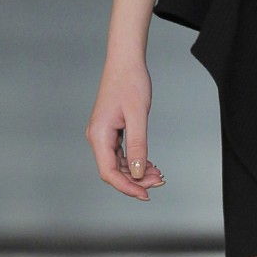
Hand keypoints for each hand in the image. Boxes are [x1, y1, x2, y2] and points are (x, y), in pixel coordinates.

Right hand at [86, 57, 164, 198]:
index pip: (109, 172)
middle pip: (114, 171)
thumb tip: (137, 172)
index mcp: (99, 135)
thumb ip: (137, 145)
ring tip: (158, 173)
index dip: (127, 187)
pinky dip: (135, 161)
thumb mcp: (137, 115)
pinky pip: (121, 154)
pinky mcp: (111, 131)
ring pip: (118, 164)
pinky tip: (149, 163)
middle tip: (159, 181)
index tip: (145, 194)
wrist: (126, 62)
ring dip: (137, 172)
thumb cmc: (130, 83)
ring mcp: (103, 135)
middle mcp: (97, 137)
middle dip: (136, 180)